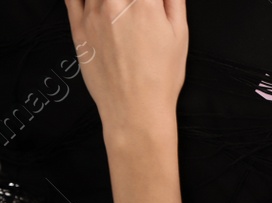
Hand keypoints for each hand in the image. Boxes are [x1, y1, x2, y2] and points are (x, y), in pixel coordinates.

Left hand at [64, 0, 188, 134]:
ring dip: (111, 0)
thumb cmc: (161, 78)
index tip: (150, 3)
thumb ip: (173, 2)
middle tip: (135, 9)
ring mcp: (93, 14)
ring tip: (118, 10)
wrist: (135, 109)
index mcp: (145, 5)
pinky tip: (96, 5)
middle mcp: (116, 3)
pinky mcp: (78, 26)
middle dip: (130, 0)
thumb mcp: (180, 37)